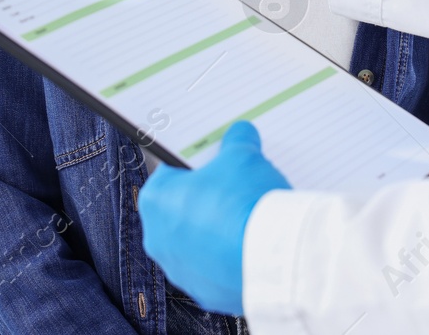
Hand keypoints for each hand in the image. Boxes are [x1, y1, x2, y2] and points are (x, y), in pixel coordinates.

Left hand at [138, 122, 290, 315]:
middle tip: (233, 189)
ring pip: (197, 244)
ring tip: (247, 220)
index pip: (169, 173)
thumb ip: (236, 141)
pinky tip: (252, 247)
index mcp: (155, 201)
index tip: (213, 164)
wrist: (273, 257)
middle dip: (205, 200)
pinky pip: (215, 270)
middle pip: (181, 210)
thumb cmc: (245, 203)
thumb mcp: (242, 155)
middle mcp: (158, 240)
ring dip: (216, 233)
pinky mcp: (206, 294)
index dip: (194, 166)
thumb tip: (240, 135)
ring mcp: (181, 271)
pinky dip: (229, 260)